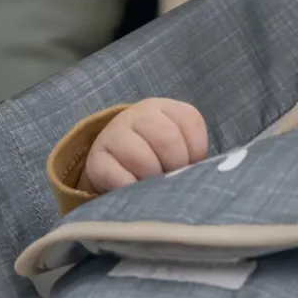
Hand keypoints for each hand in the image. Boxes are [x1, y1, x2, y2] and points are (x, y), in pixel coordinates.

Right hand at [83, 99, 208, 192]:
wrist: (114, 161)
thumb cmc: (156, 157)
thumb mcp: (177, 147)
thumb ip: (191, 155)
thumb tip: (200, 178)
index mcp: (164, 108)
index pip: (190, 122)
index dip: (195, 151)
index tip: (188, 163)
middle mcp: (139, 114)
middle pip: (168, 140)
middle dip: (174, 166)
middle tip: (170, 177)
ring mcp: (115, 133)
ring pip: (143, 159)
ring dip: (151, 179)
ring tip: (150, 184)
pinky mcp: (97, 159)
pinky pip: (119, 177)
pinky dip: (129, 188)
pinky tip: (131, 189)